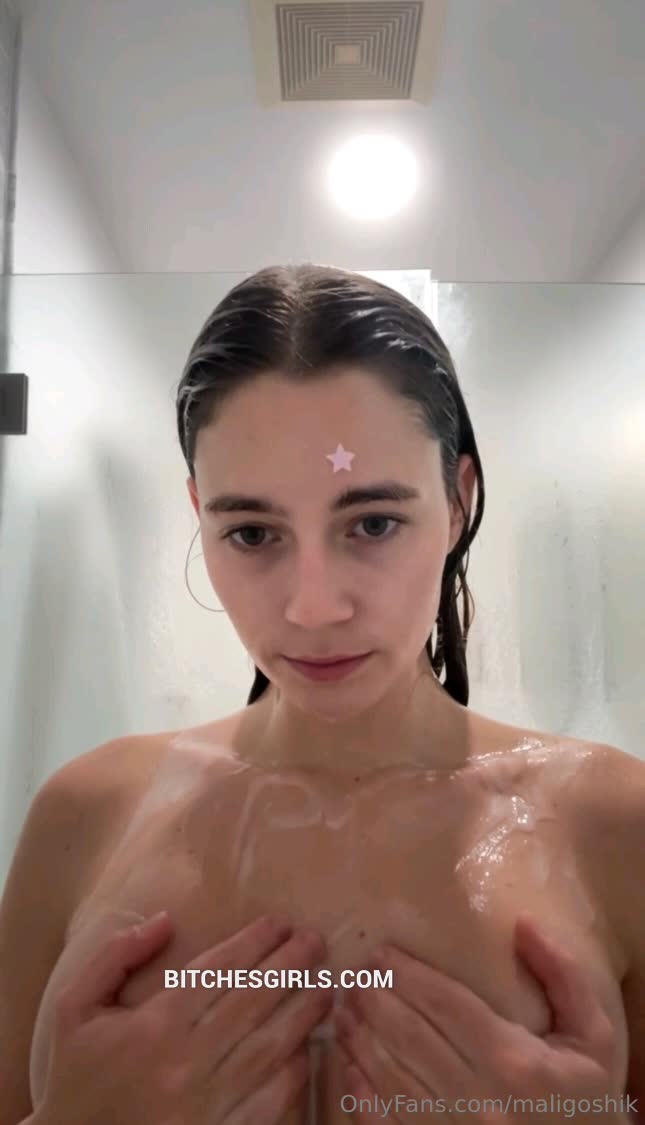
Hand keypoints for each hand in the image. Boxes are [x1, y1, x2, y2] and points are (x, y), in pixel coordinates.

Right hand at [37, 911, 331, 1124]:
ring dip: (301, 1016)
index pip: (218, 972)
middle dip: (290, 967)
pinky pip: (265, 1106)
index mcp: (153, 1026)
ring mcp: (204, 1105)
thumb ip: (115, 956)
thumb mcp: (75, 1008)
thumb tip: (165, 921)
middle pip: (252, 1004)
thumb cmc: (75, 1076)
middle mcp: (184, 1062)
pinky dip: (290, 1079)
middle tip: (316, 942)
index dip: (253, 942)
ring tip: (327, 989)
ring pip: (267, 1051)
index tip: (280, 922)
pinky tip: (306, 1054)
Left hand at [333, 913, 623, 1122]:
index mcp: (514, 1061)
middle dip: (376, 1000)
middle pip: (411, 1037)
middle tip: (354, 975)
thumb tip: (522, 925)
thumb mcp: (594, 1034)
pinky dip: (363, 1095)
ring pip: (393, 1078)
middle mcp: (478, 1098)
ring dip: (360, 1041)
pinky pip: (390, 1123)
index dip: (408, 975)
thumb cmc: (588, 1096)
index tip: (382, 953)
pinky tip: (348, 1067)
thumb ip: (563, 976)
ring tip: (342, 1010)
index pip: (446, 1005)